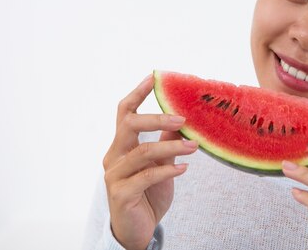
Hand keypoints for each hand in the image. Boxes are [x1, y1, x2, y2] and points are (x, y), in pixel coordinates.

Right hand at [102, 75, 197, 249]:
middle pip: (129, 126)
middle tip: (183, 118)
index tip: (152, 77)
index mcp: (121, 146)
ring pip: (142, 152)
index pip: (124, 113)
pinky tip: (183, 169)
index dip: (137, 93)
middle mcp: (114, 157)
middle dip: (156, 118)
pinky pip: (146, 176)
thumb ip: (166, 142)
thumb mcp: (161, 165)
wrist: (138, 231)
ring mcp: (114, 176)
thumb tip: (182, 119)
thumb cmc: (148, 195)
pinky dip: (167, 170)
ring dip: (171, 147)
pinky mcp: (121, 194)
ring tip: (194, 146)